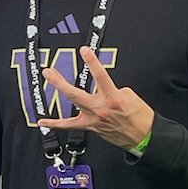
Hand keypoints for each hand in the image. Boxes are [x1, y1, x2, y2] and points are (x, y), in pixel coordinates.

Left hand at [39, 47, 154, 150]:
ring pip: (72, 103)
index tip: (84, 51)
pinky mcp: (91, 127)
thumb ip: (113, 89)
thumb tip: (103, 88)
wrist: (144, 138)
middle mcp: (100, 108)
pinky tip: (43, 121)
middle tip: (49, 71)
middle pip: (75, 93)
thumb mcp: (131, 96)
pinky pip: (69, 125)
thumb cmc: (141, 117)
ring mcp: (93, 118)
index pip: (100, 76)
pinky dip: (55, 124)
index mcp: (113, 98)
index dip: (91, 61)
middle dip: (60, 81)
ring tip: (49, 78)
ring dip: (59, 89)